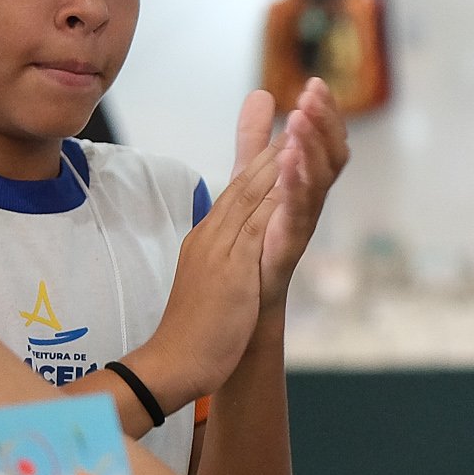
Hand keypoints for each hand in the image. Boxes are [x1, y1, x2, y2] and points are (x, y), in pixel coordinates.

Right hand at [130, 137, 287, 406]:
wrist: (172, 363)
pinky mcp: (229, 268)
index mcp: (208, 237)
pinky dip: (272, 196)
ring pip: (250, 195)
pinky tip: (290, 176)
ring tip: (299, 126)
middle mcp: (211, 235)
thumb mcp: (213, 282)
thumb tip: (234, 242)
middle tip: (300, 111)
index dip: (264, 159)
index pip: (239, 189)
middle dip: (273, 146)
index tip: (288, 132)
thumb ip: (225, 255)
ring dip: (275, 158)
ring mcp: (218, 249)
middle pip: (244, 182)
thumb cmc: (193, 328)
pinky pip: (254, 224)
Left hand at [238, 80, 348, 307]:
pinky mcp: (288, 242)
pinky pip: (298, 210)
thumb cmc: (253, 236)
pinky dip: (295, 184)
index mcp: (306, 179)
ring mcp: (303, 220)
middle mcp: (312, 198)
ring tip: (300, 119)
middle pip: (332, 154)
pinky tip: (288, 161)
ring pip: (319, 179)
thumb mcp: (250, 175)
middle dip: (324, 122)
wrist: (245, 294)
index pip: (325, 139)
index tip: (315, 84)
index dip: (325, 113)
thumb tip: (261, 94)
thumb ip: (255, 139)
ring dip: (311, 146)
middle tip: (312, 95)